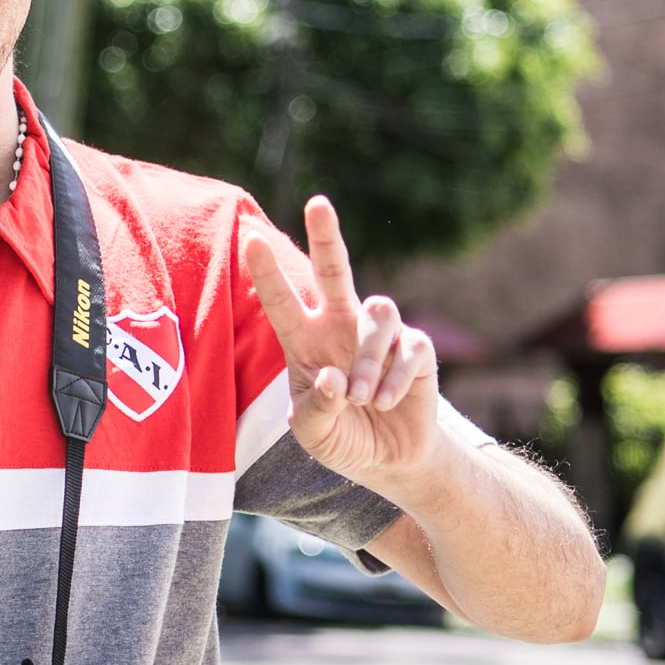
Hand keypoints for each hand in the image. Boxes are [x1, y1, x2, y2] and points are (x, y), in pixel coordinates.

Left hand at [244, 195, 442, 485]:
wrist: (390, 460)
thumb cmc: (342, 438)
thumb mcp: (315, 435)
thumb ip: (315, 410)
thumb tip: (331, 377)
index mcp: (305, 341)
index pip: (281, 301)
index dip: (267, 273)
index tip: (249, 240)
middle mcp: (340, 326)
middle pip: (333, 270)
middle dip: (326, 236)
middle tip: (317, 204)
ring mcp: (379, 334)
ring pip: (376, 314)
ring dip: (368, 360)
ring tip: (363, 398)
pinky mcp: (415, 348)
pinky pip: (407, 347)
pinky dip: (395, 377)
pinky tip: (387, 402)